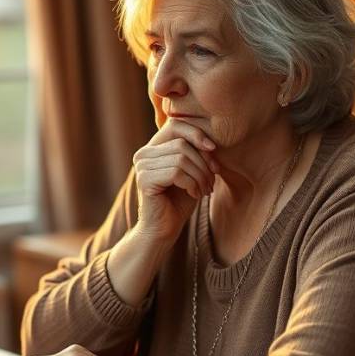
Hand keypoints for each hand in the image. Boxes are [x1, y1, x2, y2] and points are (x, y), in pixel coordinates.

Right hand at [131, 118, 217, 246]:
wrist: (163, 230)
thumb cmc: (179, 201)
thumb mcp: (192, 172)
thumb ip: (196, 154)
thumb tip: (210, 143)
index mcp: (153, 148)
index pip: (175, 125)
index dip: (196, 134)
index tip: (213, 150)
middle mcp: (143, 153)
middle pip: (182, 143)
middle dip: (203, 162)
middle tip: (211, 182)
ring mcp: (141, 166)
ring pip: (182, 158)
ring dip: (200, 175)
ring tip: (204, 190)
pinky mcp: (144, 180)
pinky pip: (177, 172)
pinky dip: (192, 184)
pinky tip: (194, 194)